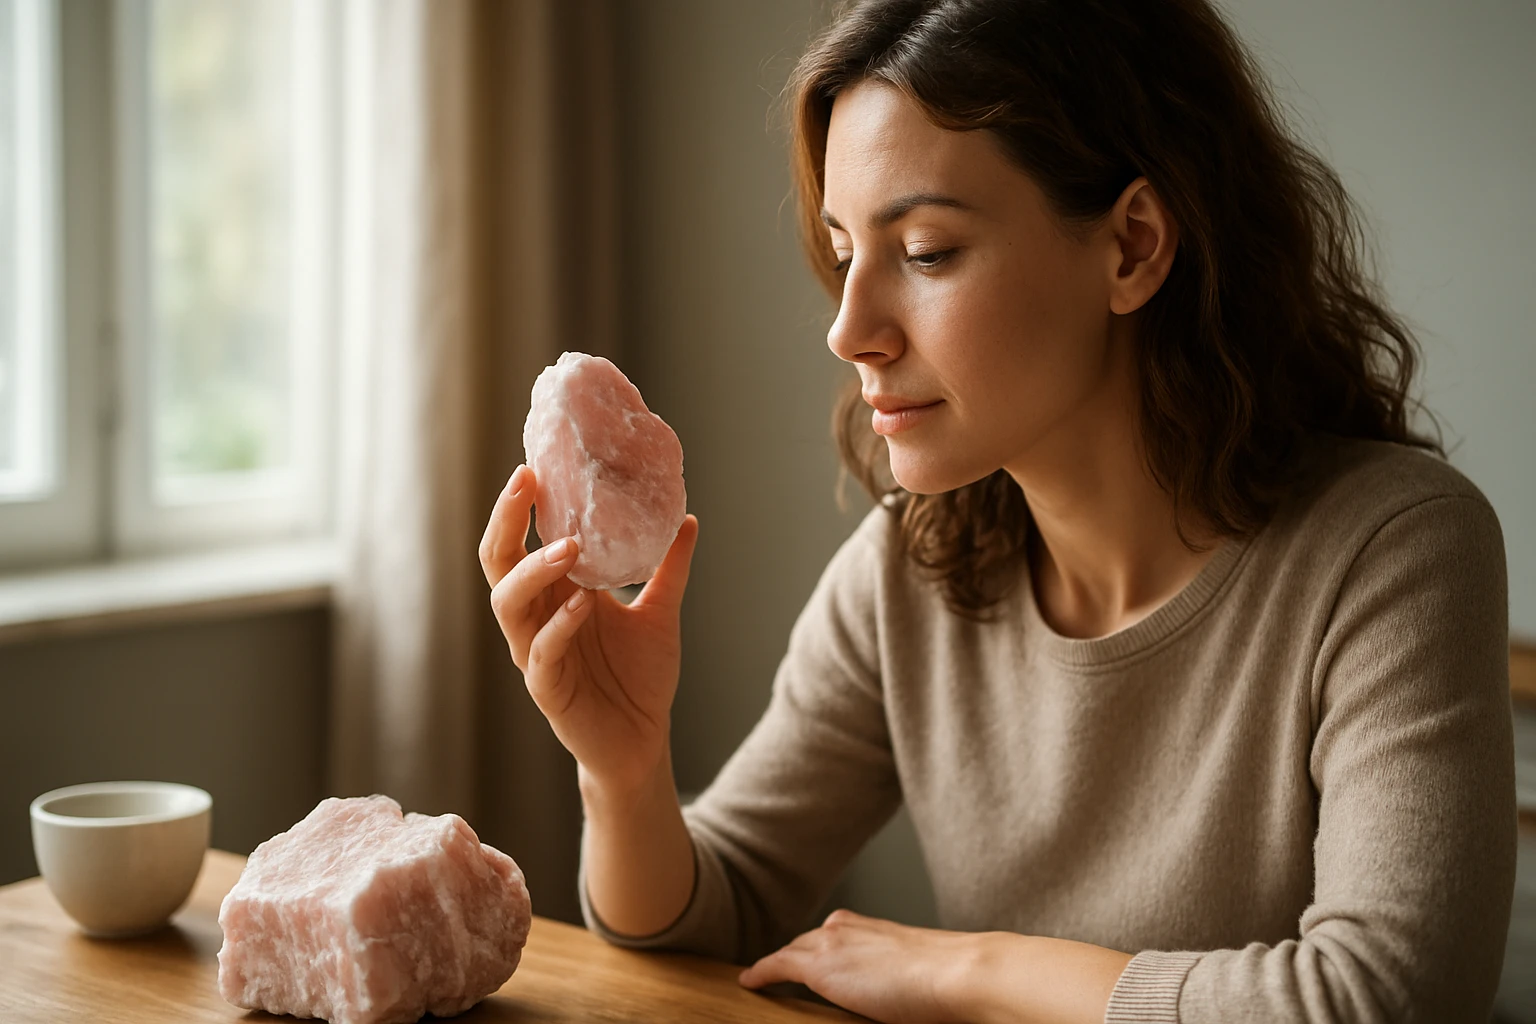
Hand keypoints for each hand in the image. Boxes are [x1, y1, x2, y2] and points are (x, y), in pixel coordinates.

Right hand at [479, 464, 699, 788]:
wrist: (643, 742)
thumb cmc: (640, 678)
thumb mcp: (660, 612)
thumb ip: (669, 568)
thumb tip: (687, 517)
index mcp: (554, 595)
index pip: (521, 541)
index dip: (519, 506)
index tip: (534, 464)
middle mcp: (536, 618)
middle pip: (498, 563)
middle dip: (506, 521)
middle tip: (526, 482)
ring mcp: (536, 654)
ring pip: (509, 605)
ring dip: (534, 570)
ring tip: (568, 546)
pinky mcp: (547, 690)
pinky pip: (541, 654)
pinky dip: (558, 626)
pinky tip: (581, 605)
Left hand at [739, 911, 1132, 1023]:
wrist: (965, 973)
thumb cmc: (963, 981)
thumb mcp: (936, 975)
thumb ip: (918, 981)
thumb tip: (928, 997)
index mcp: (882, 930)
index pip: (842, 936)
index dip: (826, 948)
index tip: (815, 955)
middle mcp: (854, 929)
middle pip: (812, 940)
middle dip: (796, 953)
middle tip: (776, 969)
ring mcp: (836, 944)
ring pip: (795, 951)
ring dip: (779, 963)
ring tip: (761, 976)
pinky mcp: (821, 965)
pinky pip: (779, 967)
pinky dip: (763, 973)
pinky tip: (749, 982)